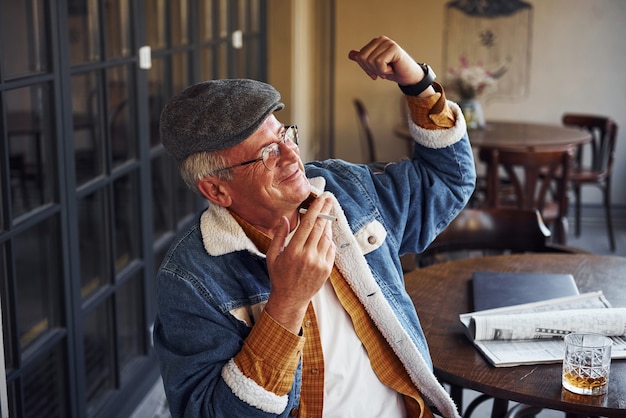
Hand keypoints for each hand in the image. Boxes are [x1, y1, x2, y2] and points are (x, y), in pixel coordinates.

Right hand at [264, 197, 335, 332]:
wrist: (291, 299)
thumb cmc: (279, 276)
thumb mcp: (272, 255)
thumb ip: (278, 235)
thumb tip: (284, 218)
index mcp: (293, 251)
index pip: (308, 224)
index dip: (316, 210)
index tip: (321, 199)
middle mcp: (308, 256)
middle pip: (320, 228)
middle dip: (326, 212)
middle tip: (329, 200)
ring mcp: (319, 263)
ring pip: (327, 237)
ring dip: (327, 225)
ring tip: (326, 216)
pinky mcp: (327, 269)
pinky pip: (331, 248)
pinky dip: (329, 239)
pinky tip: (325, 234)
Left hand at [348, 36, 423, 85]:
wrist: (408, 76)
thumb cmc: (393, 70)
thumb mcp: (374, 66)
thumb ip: (363, 59)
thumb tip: (351, 54)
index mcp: (375, 42)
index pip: (359, 57)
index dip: (366, 68)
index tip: (377, 70)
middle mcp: (381, 39)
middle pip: (363, 58)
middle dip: (372, 69)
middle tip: (384, 70)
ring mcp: (387, 43)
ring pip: (371, 61)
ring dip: (380, 70)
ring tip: (389, 68)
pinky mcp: (393, 48)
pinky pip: (379, 62)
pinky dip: (384, 70)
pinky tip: (392, 68)